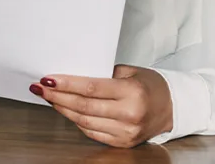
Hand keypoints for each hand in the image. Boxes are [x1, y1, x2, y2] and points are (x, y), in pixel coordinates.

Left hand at [33, 66, 173, 147]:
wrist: (173, 107)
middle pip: (84, 106)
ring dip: (63, 109)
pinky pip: (92, 132)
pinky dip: (76, 121)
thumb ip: (103, 73)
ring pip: (85, 121)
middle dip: (58, 97)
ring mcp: (126, 131)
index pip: (91, 88)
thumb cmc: (151, 85)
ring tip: (50, 98)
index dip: (66, 85)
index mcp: (132, 92)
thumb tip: (71, 75)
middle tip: (40, 88)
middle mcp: (130, 114)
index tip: (48, 79)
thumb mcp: (130, 71)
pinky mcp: (123, 143)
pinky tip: (67, 111)